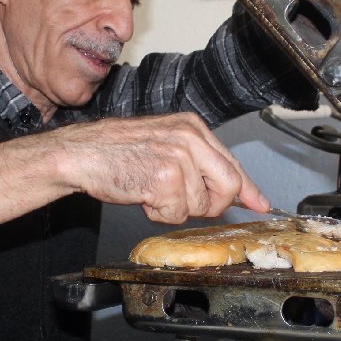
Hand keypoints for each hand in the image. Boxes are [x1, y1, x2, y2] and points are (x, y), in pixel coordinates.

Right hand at [0, 112, 268, 259]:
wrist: (79, 154)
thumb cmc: (116, 154)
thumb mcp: (165, 148)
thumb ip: (201, 167)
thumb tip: (239, 193)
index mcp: (192, 127)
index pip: (233, 164)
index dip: (247, 190)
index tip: (261, 205)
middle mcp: (190, 136)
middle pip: (227, 187)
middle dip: (207, 205)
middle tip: (179, 201)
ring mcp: (178, 154)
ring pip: (200, 204)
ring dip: (174, 208)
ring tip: (149, 190)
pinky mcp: (163, 175)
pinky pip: (175, 212)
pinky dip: (157, 213)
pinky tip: (141, 194)